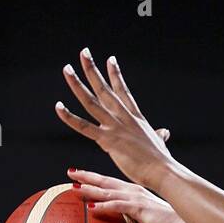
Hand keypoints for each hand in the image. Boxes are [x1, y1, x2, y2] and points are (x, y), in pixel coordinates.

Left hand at [55, 49, 173, 189]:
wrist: (163, 170)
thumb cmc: (161, 161)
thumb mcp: (159, 143)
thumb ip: (159, 136)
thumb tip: (164, 133)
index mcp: (135, 118)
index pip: (123, 92)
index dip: (115, 75)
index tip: (110, 59)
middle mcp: (124, 118)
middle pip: (105, 89)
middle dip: (93, 70)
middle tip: (84, 52)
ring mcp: (115, 127)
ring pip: (91, 102)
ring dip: (77, 84)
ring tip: (67, 68)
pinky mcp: (108, 140)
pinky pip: (84, 127)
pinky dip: (70, 117)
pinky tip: (59, 106)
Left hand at [66, 166, 184, 222]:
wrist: (180, 222)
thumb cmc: (165, 219)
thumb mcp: (146, 212)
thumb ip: (133, 211)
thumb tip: (124, 217)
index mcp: (133, 190)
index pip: (109, 180)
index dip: (93, 176)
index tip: (79, 173)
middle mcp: (132, 190)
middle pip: (105, 181)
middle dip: (87, 176)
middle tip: (70, 172)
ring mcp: (135, 198)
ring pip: (108, 192)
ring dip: (91, 190)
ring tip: (75, 188)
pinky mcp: (138, 208)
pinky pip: (117, 206)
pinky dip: (103, 206)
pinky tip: (91, 207)